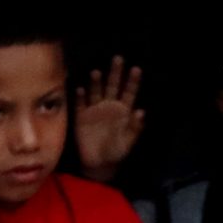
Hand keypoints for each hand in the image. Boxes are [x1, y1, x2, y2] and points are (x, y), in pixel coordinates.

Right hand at [74, 56, 146, 177]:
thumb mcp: (128, 142)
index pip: (129, 92)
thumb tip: (141, 111)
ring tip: (97, 73)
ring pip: (96, 92)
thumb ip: (135, 127)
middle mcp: (109, 106)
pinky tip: (80, 89)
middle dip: (116, 73)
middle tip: (118, 58)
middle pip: (113, 86)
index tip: (136, 69)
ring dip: (96, 83)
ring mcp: (94, 110)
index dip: (133, 81)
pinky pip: (80, 104)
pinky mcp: (81, 117)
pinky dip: (80, 97)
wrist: (98, 164)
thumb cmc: (117, 152)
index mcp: (123, 111)